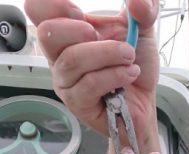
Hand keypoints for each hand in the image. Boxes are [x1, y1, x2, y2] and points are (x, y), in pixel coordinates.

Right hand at [24, 0, 159, 150]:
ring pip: (73, 60)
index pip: (37, 9)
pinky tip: (129, 74)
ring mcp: (66, 80)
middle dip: (78, 30)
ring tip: (129, 57)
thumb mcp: (142, 30)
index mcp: (68, 31)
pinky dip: (114, 75)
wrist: (145, 102)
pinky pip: (89, 84)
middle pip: (46, 33)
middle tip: (100, 36)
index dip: (56, 5)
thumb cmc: (135, 67)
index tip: (82, 14)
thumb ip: (144, 10)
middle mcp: (60, 55)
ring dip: (107, 54)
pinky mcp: (77, 103)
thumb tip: (137, 0)